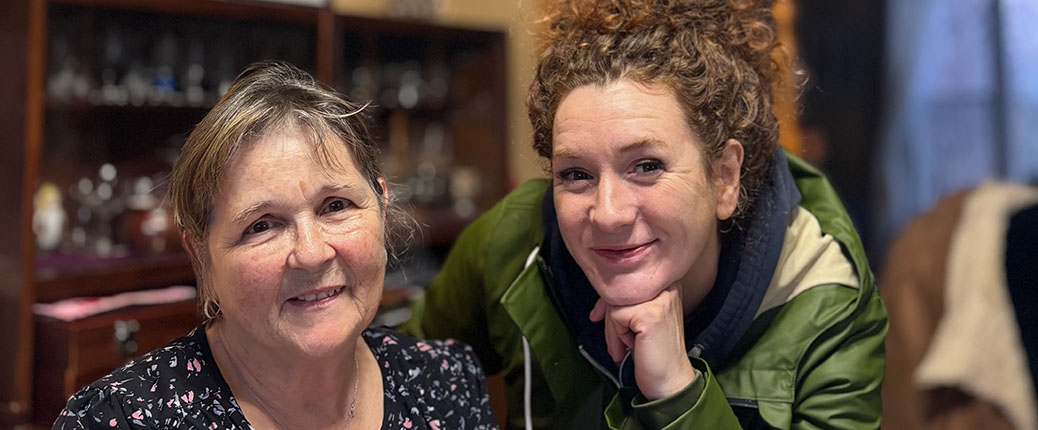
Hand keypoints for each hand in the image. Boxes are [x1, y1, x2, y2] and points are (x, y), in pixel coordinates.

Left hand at [589, 283, 695, 399]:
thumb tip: (600, 295)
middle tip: (616, 342)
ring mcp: (660, 299)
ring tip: (627, 346)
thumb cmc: (655, 353)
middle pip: (618, 290)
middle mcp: (667, 286)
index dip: (609, 298)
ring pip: (614, 303)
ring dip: (613, 330)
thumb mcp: (640, 319)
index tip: (598, 315)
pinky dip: (617, 336)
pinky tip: (631, 347)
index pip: (626, 279)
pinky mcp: (650, 314)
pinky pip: (616, 316)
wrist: (671, 381)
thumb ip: (626, 301)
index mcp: (667, 284)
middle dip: (609, 317)